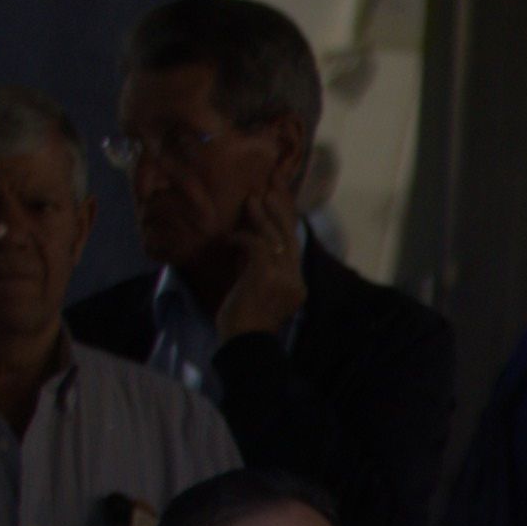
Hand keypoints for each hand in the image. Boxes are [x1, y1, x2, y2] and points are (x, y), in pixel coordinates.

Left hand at [207, 136, 310, 346]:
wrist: (243, 343)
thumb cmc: (244, 322)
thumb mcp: (256, 291)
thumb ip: (259, 268)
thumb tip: (249, 241)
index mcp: (297, 284)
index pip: (294, 244)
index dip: (287, 218)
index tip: (279, 195)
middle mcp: (295, 279)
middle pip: (290, 234)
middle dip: (281, 206)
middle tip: (272, 181)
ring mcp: (284, 276)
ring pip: (274, 236)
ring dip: (261, 216)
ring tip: (251, 198)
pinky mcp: (266, 274)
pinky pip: (256, 244)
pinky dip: (242, 238)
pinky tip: (230, 238)